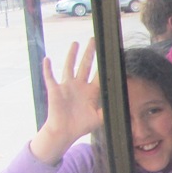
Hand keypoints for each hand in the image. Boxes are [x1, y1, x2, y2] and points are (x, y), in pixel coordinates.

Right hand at [30, 40, 101, 164]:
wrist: (65, 132)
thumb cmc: (81, 126)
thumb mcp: (99, 118)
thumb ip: (109, 111)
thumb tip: (124, 107)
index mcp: (91, 91)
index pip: (99, 75)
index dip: (104, 66)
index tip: (109, 55)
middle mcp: (79, 86)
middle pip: (85, 65)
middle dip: (90, 53)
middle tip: (94, 40)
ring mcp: (67, 86)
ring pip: (69, 67)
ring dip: (72, 55)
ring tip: (76, 43)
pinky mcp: (55, 90)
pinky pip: (49, 77)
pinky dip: (47, 68)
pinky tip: (47, 59)